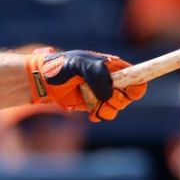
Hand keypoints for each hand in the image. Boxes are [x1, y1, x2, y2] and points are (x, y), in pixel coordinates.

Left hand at [25, 48, 146, 121]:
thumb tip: (110, 94)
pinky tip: (92, 114)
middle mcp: (109, 80)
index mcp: (110, 66)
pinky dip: (101, 115)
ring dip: (110, 110)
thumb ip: (97, 75)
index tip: (129, 93)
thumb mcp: (78, 64)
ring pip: (118, 106)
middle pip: (129, 95)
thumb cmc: (59, 67)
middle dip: (120, 100)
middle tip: (107, 100)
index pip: (135, 75)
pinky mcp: (93, 104)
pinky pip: (105, 114)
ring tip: (97, 107)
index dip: (137, 85)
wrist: (42, 81)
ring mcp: (101, 93)